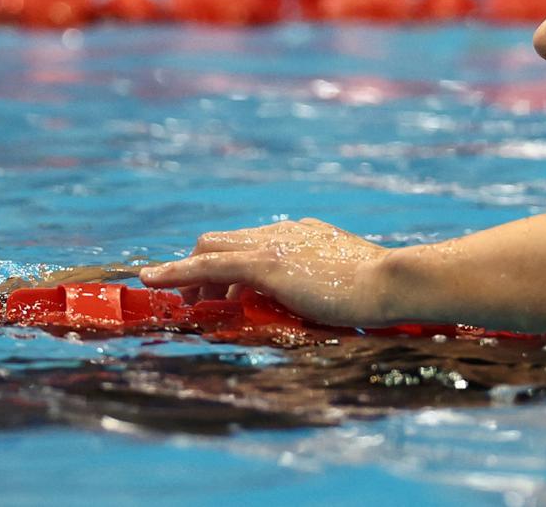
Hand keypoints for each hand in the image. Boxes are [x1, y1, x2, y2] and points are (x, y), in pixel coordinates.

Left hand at [139, 218, 389, 326]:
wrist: (391, 282)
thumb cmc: (380, 293)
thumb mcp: (346, 288)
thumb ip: (323, 291)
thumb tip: (312, 312)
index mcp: (306, 236)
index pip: (252, 243)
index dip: (229, 268)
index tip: (221, 293)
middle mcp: (285, 233)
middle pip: (223, 242)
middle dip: (203, 272)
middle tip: (200, 305)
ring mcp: (274, 246)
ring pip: (212, 251)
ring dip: (191, 279)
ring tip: (187, 309)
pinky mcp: (265, 265)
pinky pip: (209, 266)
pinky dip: (178, 272)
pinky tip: (154, 279)